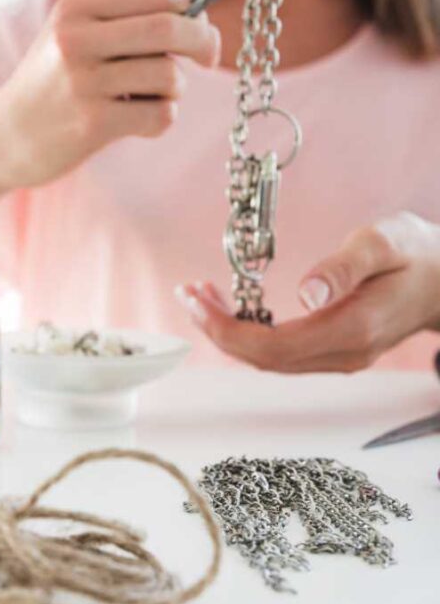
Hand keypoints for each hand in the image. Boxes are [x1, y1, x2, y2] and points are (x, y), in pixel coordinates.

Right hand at [0, 0, 220, 191]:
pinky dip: (162, 119)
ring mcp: (83, 83)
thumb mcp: (72, 37)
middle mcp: (75, 41)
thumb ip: (126, 14)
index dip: (192, 12)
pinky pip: (161, 115)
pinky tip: (137, 122)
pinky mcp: (93, 124)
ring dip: (174, 89)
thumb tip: (194, 0)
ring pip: (169, 75)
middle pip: (169, 30)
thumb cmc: (47, 86)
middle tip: (210, 57)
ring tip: (149, 97)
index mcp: (73, 11)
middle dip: (203, 42)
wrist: (1, 138)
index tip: (202, 27)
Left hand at [175, 212, 439, 372]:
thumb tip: (307, 292)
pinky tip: (230, 307)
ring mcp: (339, 357)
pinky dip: (247, 333)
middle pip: (263, 360)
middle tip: (187, 294)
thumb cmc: (418, 254)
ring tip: (199, 296)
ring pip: (268, 360)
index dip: (228, 330)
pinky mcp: (334, 351)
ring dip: (228, 332)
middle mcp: (343, 353)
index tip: (197, 301)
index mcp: (353, 328)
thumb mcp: (384, 242)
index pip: (275, 347)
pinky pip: (280, 353)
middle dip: (217, 330)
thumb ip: (344, 267)